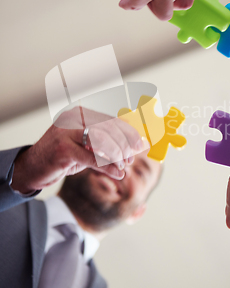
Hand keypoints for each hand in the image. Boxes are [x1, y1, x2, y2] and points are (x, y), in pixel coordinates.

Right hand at [11, 107, 143, 193]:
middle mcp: (72, 118)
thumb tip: (136, 146)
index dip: (128, 132)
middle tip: (130, 159)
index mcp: (80, 113)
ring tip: (123, 166)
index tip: (139, 145)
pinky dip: (108, 166)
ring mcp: (65, 132)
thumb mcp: (87, 147)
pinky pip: (92, 157)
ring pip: (101, 140)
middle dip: (124, 144)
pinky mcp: (62, 149)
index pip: (110, 119)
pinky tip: (117, 173)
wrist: (32, 168)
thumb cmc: (64, 156)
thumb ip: (108, 144)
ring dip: (117, 155)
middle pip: (108, 128)